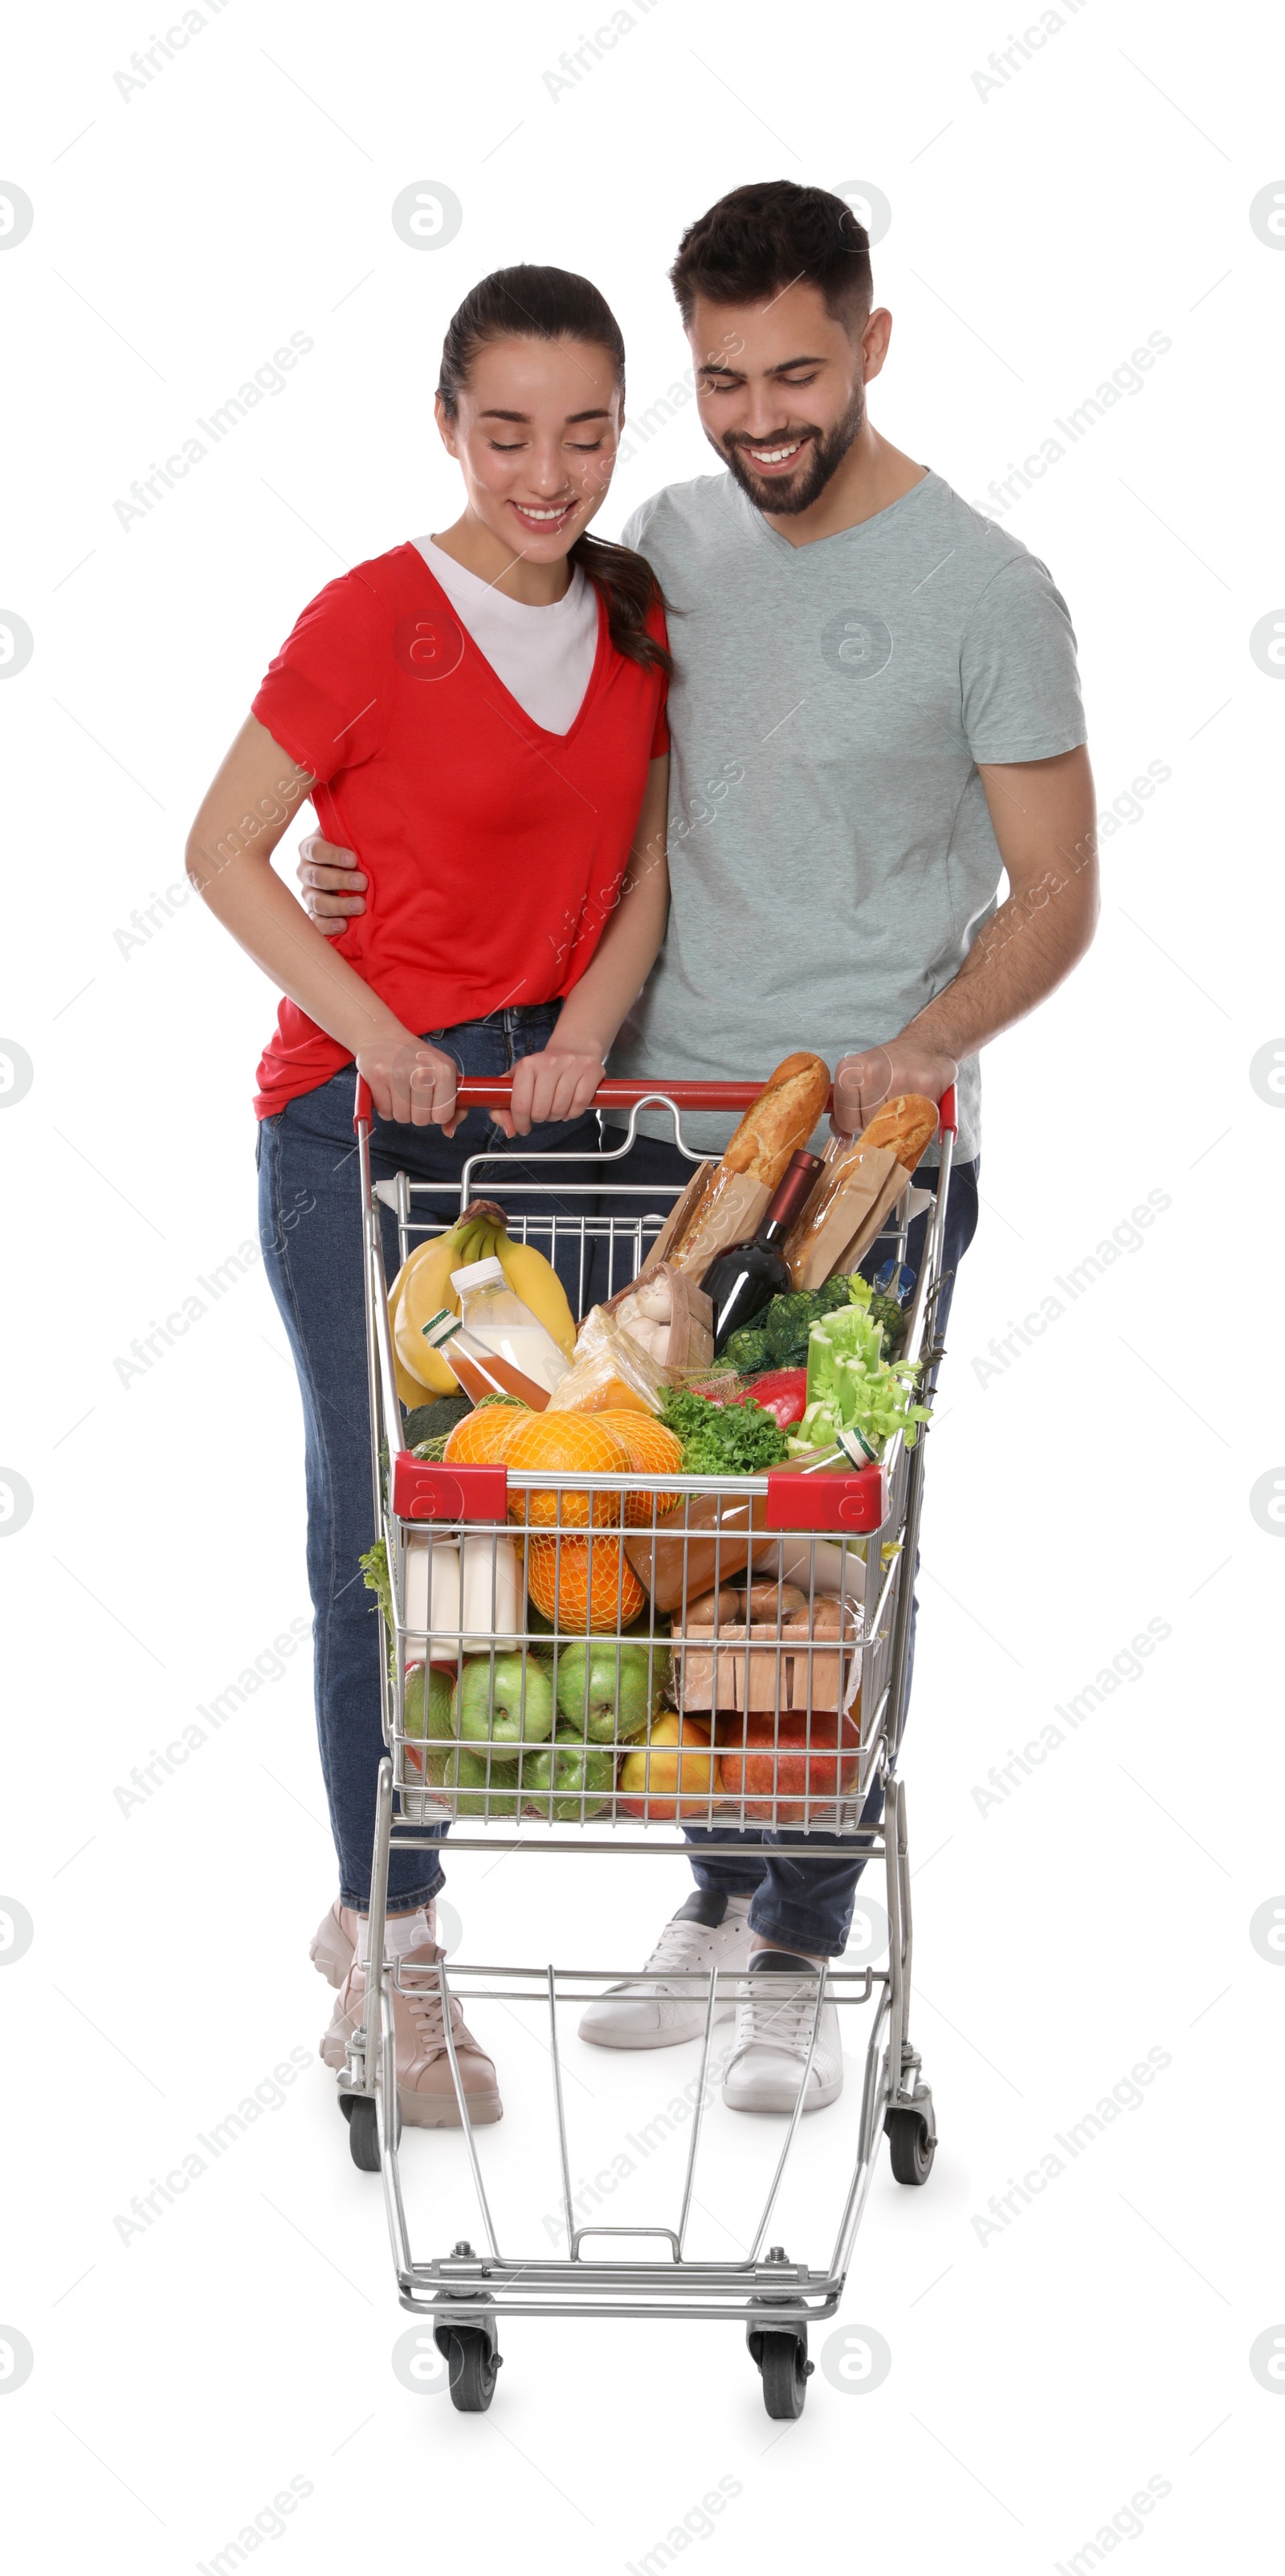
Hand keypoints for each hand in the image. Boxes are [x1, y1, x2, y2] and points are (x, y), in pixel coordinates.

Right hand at [297, 832, 367, 936]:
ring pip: (317, 901)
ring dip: (339, 905)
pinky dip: (327, 926)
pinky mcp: (313, 914)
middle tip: (363, 882)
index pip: (315, 850)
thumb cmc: (353, 848)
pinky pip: (315, 922)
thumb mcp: (350, 834)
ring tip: (360, 907)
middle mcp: (305, 871)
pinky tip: (343, 926)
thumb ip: (353, 827)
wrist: (352, 868)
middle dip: (341, 880)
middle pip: (317, 877)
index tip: (354, 859)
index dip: (333, 854)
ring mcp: (308, 894)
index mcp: (310, 848)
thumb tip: (368, 811)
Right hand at [356, 1036, 462, 1131]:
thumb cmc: (415, 1057)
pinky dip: (384, 1107)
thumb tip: (450, 1131)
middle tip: (411, 1094)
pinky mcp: (378, 1077)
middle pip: (421, 1120)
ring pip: (402, 1118)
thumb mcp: (443, 1074)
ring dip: (399, 1111)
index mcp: (444, 1070)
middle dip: (415, 1113)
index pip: (443, 1115)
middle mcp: (423, 1071)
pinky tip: (387, 1090)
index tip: (430, 1102)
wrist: (383, 1037)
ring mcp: (399, 1074)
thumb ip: (454, 1105)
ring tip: (399, 1091)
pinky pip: (385, 1112)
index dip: (435, 1114)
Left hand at [494, 1044, 604, 1136]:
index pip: (520, 1105)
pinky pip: (579, 1105)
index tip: (523, 1127)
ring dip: (557, 1115)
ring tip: (556, 1106)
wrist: (573, 1048)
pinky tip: (570, 1105)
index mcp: (527, 1065)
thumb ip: (502, 1108)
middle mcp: (549, 1063)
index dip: (520, 1123)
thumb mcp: (517, 1082)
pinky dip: (574, 1112)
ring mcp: (571, 1066)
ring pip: (560, 1110)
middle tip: (542, 1111)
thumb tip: (510, 1130)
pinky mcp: (590, 1071)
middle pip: (541, 1111)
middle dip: (540, 1118)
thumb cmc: (543, 1070)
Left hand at [831, 1040, 957, 1139]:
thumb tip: (843, 1143)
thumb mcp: (860, 1082)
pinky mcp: (925, 1085)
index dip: (859, 1125)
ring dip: (901, 1125)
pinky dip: (920, 1121)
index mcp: (849, 1070)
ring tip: (905, 1105)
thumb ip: (846, 1111)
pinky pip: (918, 1122)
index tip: (868, 1115)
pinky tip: (920, 1104)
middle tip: (890, 1109)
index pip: (846, 1122)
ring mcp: (899, 1079)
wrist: (926, 1045)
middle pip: (869, 1127)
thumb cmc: (892, 1067)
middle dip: (880, 1127)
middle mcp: (872, 1072)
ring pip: (894, 1128)